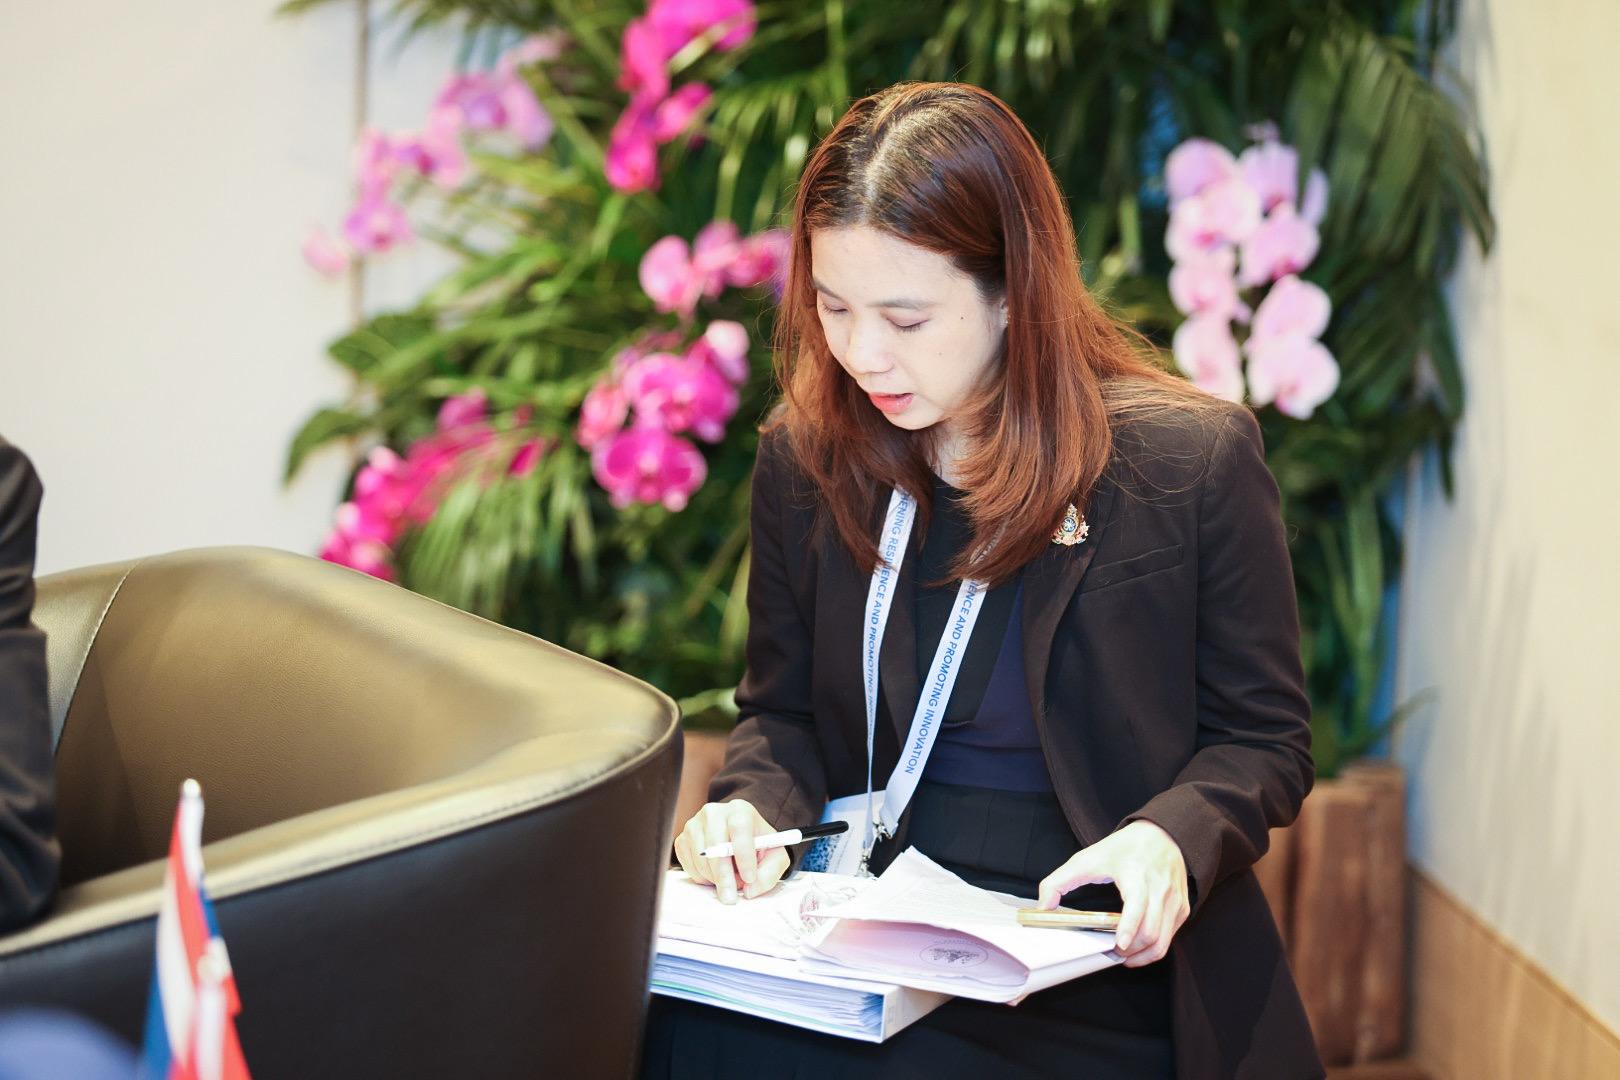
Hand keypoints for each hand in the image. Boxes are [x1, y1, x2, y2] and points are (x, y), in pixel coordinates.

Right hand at [672, 799, 792, 904]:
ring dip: (714, 878)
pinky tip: (714, 874)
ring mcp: (695, 824)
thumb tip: (749, 890)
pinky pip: (688, 864)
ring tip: (729, 879)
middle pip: (715, 845)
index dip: (744, 854)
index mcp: (741, 811)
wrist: (740, 839)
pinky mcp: (683, 838)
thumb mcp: (774, 858)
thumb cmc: (757, 845)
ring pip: (700, 858)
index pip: (740, 827)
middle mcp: (715, 813)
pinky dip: (701, 877)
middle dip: (724, 876)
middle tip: (731, 897)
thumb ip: (768, 874)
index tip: (749, 877)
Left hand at [1036, 821, 1190, 967]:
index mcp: (1135, 874)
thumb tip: (1043, 906)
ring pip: (1162, 941)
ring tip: (1123, 955)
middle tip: (1112, 953)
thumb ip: (1059, 881)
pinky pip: (1169, 938)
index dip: (1129, 927)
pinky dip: (1152, 948)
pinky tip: (1137, 947)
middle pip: (1151, 932)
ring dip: (1141, 955)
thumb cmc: (1125, 848)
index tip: (1120, 943)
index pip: (1137, 904)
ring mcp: (1174, 901)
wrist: (1163, 834)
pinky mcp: (1182, 909)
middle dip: (1131, 950)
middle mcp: (1159, 888)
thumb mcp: (1088, 857)